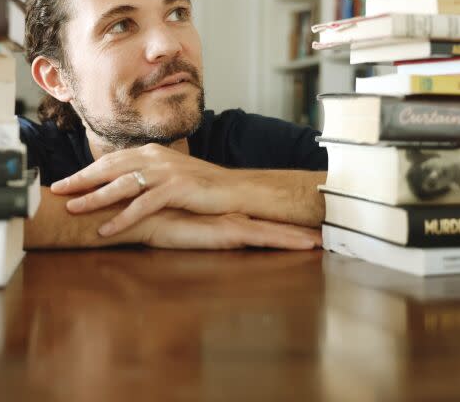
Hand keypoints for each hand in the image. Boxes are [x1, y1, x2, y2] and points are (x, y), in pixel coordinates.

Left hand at [50, 144, 240, 235]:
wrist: (235, 190)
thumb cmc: (201, 188)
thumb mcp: (169, 176)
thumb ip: (146, 176)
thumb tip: (122, 184)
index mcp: (151, 152)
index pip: (110, 160)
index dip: (86, 171)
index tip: (64, 182)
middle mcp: (155, 157)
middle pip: (109, 168)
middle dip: (80, 180)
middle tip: (57, 191)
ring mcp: (165, 172)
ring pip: (121, 184)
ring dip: (94, 198)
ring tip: (73, 210)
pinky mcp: (176, 189)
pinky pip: (142, 205)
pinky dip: (122, 218)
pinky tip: (107, 229)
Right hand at [137, 212, 320, 249]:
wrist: (131, 215)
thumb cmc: (145, 220)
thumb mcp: (169, 223)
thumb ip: (179, 222)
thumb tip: (184, 227)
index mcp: (218, 215)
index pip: (255, 215)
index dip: (279, 219)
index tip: (303, 222)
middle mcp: (229, 216)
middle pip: (270, 218)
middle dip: (298, 223)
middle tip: (328, 227)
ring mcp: (230, 223)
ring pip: (274, 229)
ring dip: (300, 235)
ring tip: (326, 239)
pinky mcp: (225, 231)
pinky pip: (264, 237)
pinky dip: (287, 240)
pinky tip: (308, 245)